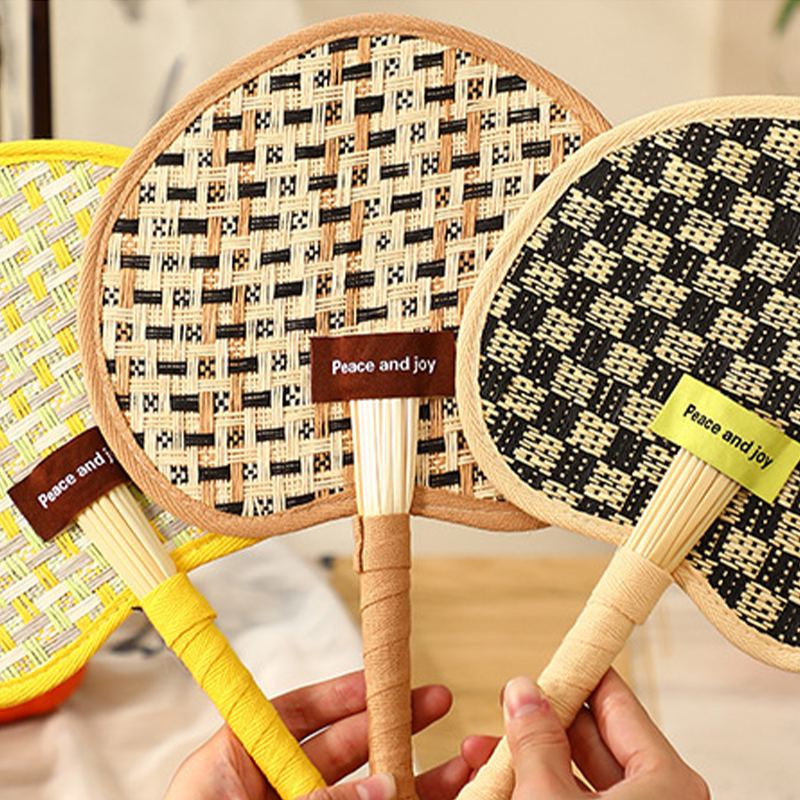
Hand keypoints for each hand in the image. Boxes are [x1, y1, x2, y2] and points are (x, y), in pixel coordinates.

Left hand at [163, 671, 494, 799]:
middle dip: (390, 726)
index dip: (341, 693)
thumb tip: (384, 785)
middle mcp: (270, 789)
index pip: (294, 713)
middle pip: (341, 748)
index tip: (380, 681)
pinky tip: (435, 797)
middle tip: (433, 704)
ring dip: (411, 776)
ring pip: (364, 791)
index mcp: (236, 763)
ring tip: (458, 762)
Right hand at [504, 669, 708, 798]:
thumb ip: (536, 741)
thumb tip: (523, 691)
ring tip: (487, 748)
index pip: (616, 701)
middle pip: (596, 737)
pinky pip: (577, 799)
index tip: (551, 659)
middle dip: (544, 722)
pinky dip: (542, 788)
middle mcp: (662, 799)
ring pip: (580, 776)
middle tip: (510, 705)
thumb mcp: (548, 798)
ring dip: (533, 758)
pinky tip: (499, 780)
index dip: (577, 676)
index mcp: (667, 783)